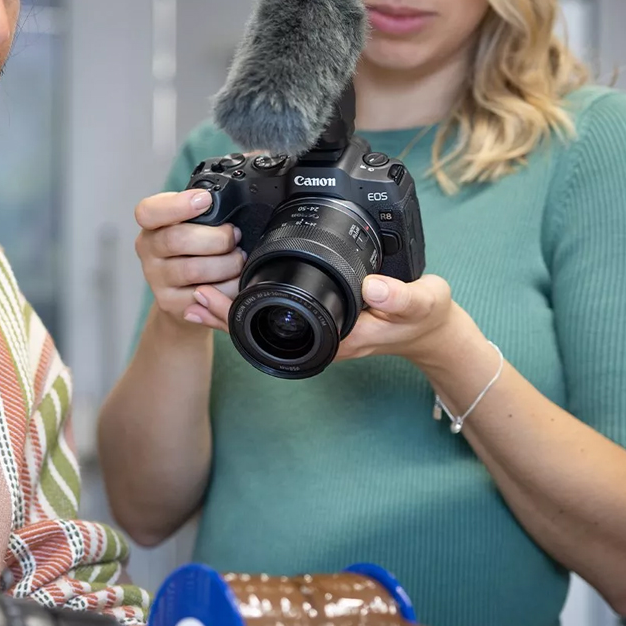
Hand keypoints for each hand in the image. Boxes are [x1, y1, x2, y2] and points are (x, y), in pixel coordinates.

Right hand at [134, 190, 245, 329]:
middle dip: (217, 238)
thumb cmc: (195, 249)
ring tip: (238, 259)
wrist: (186, 292)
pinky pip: (204, 295)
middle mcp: (148, 251)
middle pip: (177, 240)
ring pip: (193, 270)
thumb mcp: (194, 223)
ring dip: (226, 264)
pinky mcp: (170, 303)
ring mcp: (156, 279)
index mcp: (151, 224)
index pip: (148, 212)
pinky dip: (227, 287)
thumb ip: (202, 212)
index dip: (177, 205)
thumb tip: (224, 200)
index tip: (205, 200)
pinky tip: (235, 280)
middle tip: (235, 237)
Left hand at [192, 272, 459, 364]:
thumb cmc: (426, 319)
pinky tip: (235, 287)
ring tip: (198, 292)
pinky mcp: (320, 318)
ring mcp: (317, 330)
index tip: (210, 299)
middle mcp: (320, 337)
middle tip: (191, 293)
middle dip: (223, 313)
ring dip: (233, 308)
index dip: (238, 316)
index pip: (274, 331)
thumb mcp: (421, 304)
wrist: (434, 330)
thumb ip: (401, 299)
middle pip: (259, 329)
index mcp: (335, 337)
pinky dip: (253, 302)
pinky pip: (278, 313)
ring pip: (264, 323)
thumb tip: (374, 290)